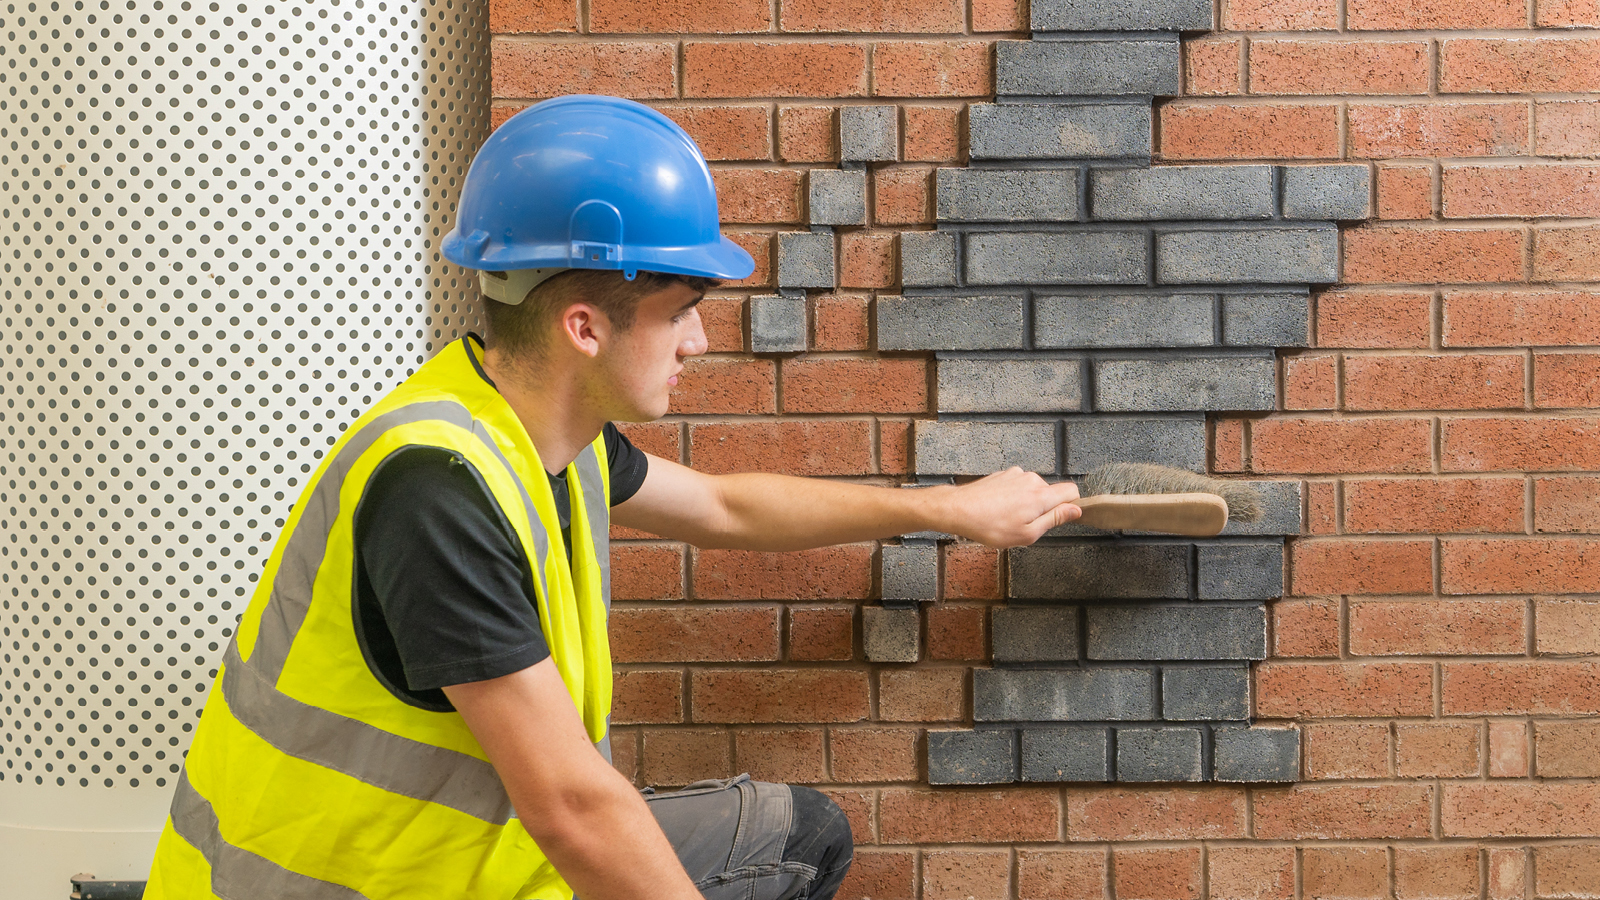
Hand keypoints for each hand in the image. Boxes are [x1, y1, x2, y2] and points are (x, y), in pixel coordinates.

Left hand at [938, 467, 1080, 547]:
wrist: (958, 509)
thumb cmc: (989, 525)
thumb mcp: (1027, 533)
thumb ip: (1054, 520)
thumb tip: (1075, 511)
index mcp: (1040, 496)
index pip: (1072, 491)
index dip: (1071, 505)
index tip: (1062, 517)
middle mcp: (1031, 480)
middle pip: (1050, 493)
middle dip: (1043, 509)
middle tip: (1025, 525)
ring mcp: (1016, 475)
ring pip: (1033, 490)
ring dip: (1026, 504)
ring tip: (1007, 518)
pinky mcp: (1003, 475)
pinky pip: (1018, 486)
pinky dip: (1013, 498)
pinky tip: (999, 510)